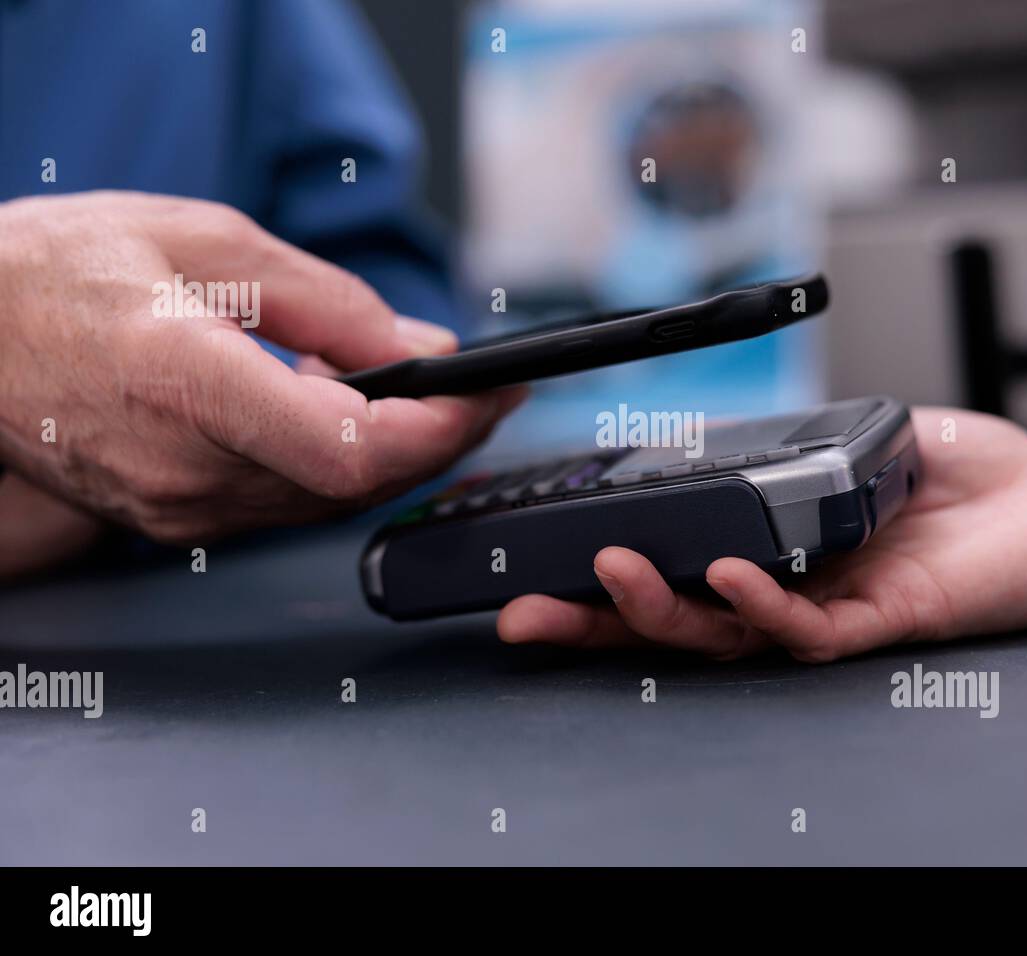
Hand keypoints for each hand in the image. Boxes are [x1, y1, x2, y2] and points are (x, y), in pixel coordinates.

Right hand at [0, 191, 523, 569]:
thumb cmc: (59, 275)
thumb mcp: (203, 241)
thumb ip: (326, 299)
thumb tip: (418, 343)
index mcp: (189, 385)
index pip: (353, 448)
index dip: (439, 430)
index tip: (488, 394)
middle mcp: (187, 468)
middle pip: (360, 483)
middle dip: (442, 439)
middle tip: (485, 393)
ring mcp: (180, 508)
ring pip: (333, 501)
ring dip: (399, 455)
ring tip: (432, 394)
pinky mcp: (178, 521)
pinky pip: (292, 503)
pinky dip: (343, 465)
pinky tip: (353, 416)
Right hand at [497, 408, 1026, 661]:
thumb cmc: (971, 477)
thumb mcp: (860, 437)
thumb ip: (794, 439)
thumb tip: (720, 429)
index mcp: (775, 548)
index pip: (677, 567)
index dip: (609, 575)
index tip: (541, 565)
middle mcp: (791, 589)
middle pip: (677, 619)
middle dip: (595, 620)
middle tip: (525, 611)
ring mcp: (830, 611)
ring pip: (723, 635)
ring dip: (658, 610)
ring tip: (608, 573)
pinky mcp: (880, 625)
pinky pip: (806, 630)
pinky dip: (759, 603)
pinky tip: (723, 574)